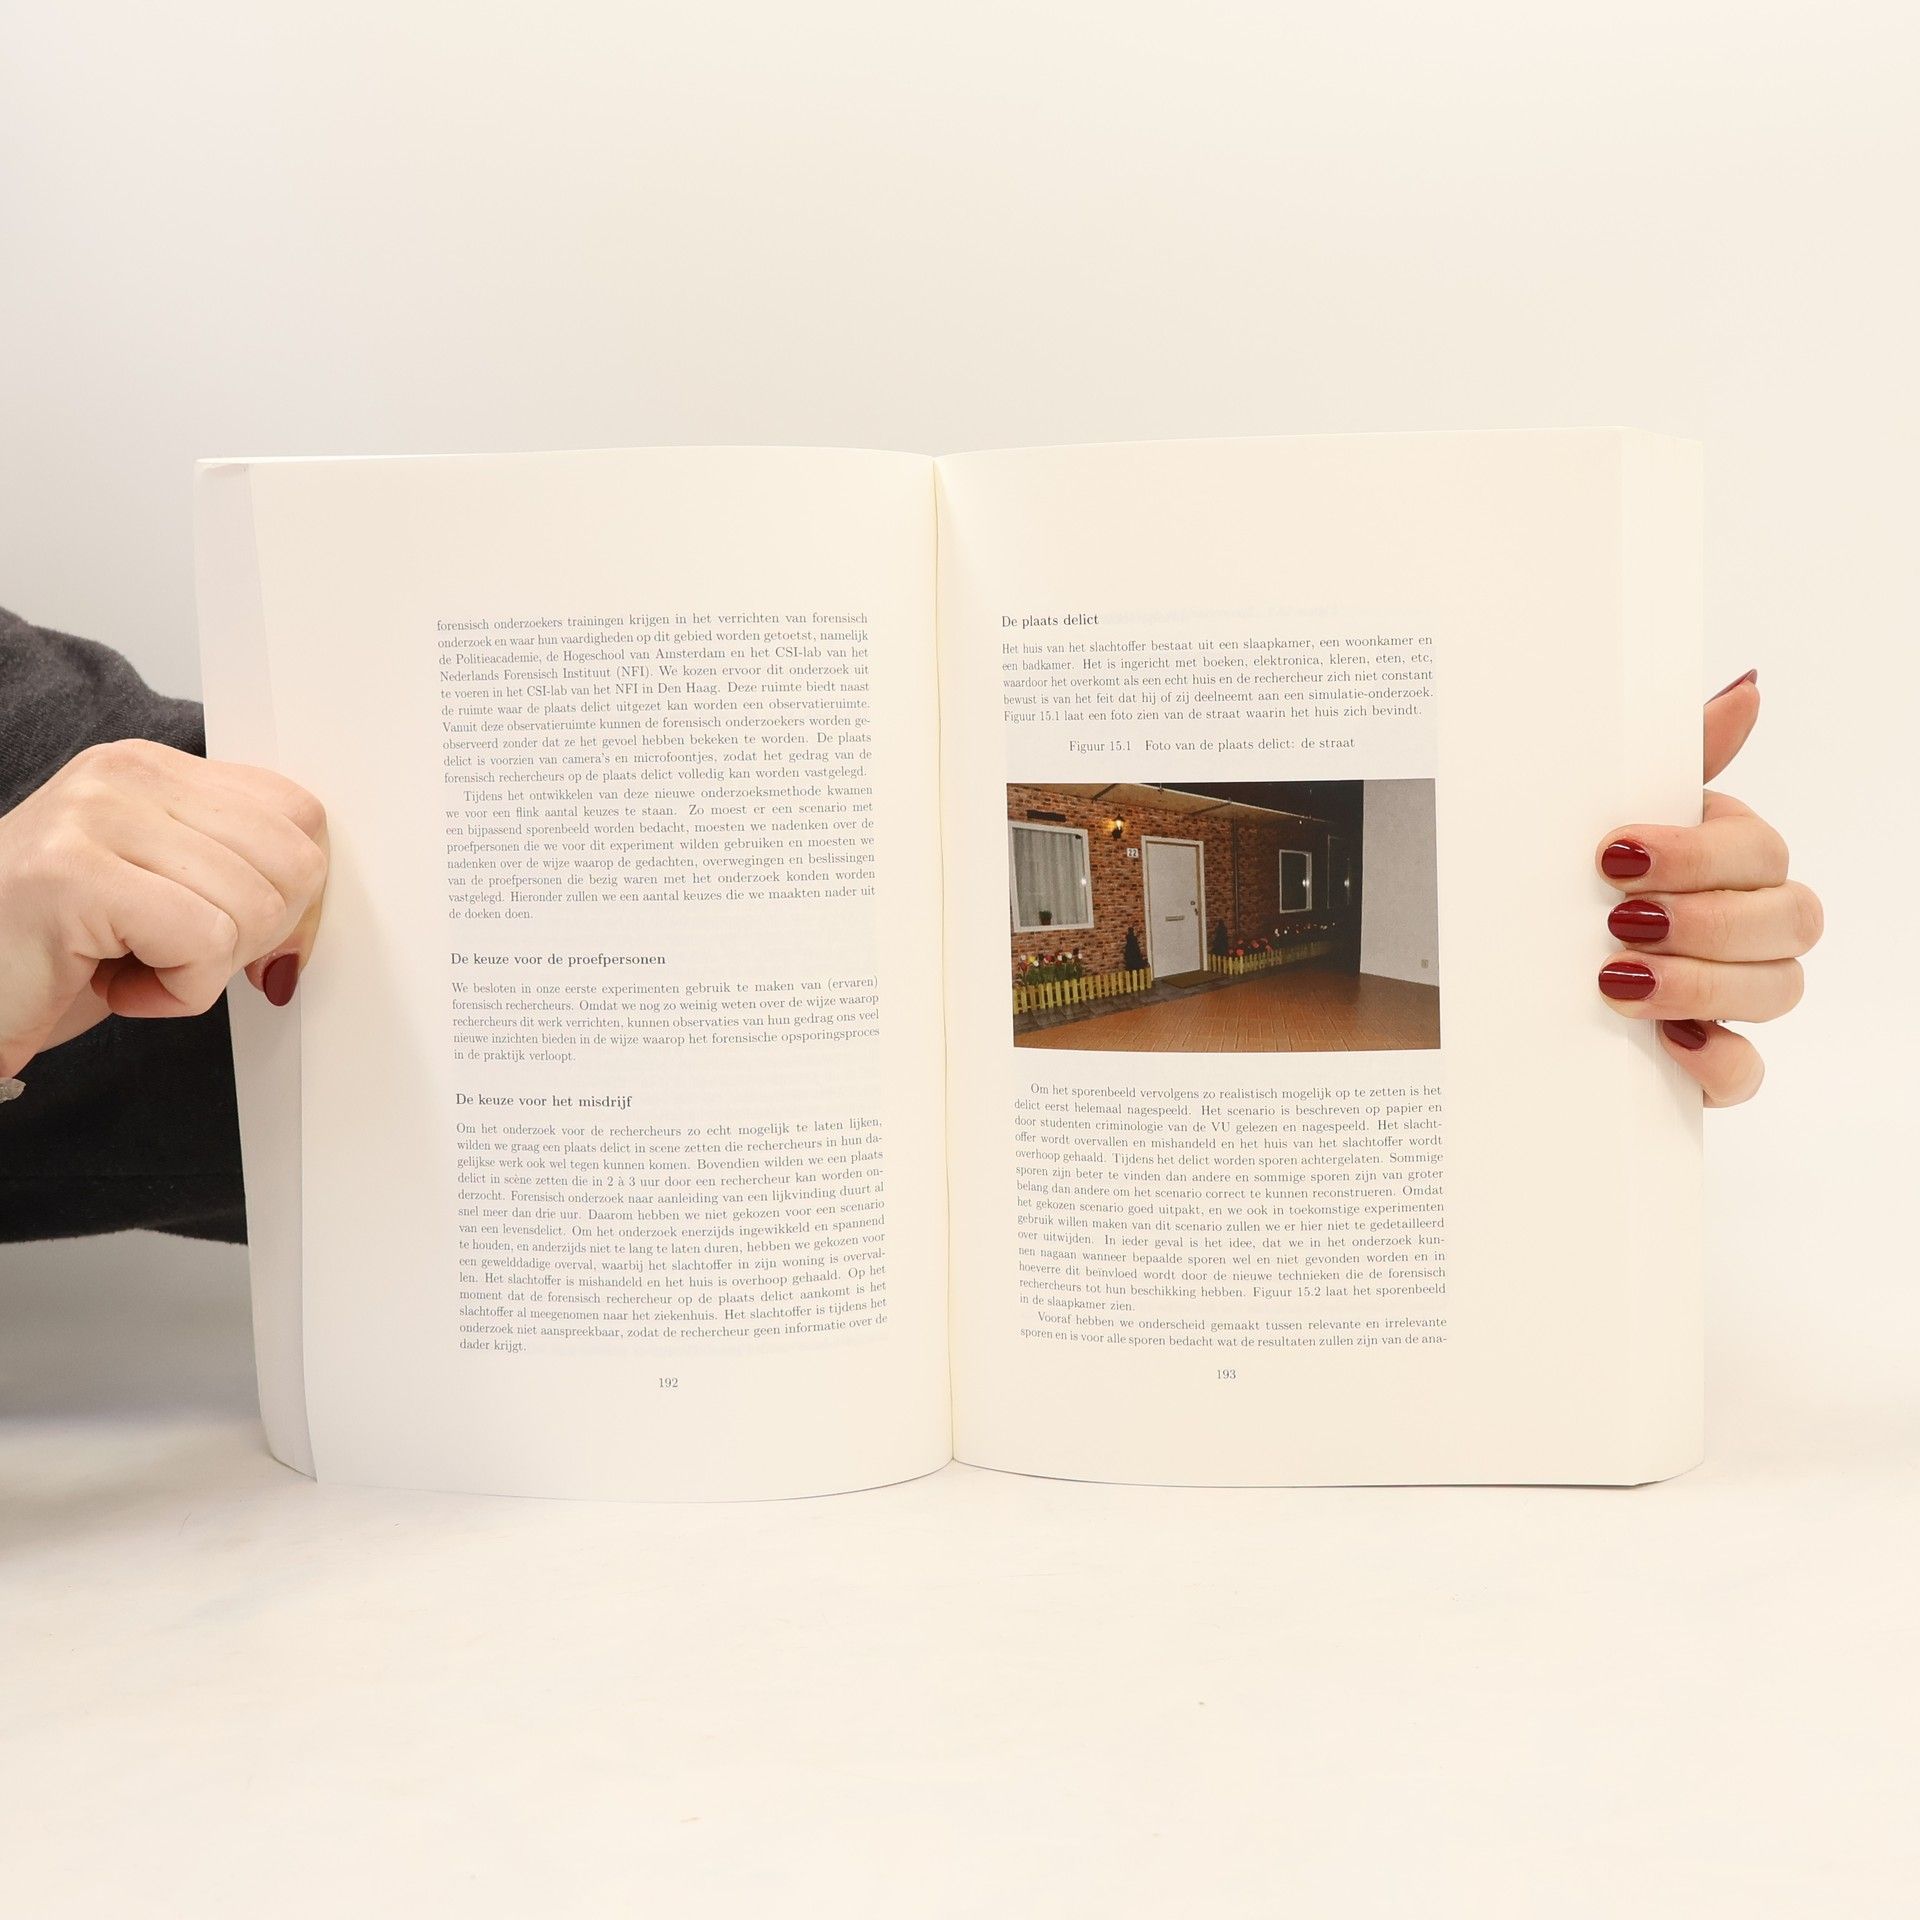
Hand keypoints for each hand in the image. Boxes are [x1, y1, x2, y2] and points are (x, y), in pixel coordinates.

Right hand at [0, 739, 327, 1077]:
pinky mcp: (72, 877)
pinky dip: (177, 994)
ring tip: (130, 965)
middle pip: (293, 863)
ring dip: (204, 972)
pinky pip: (204, 945)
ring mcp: (92, 817)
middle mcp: (122, 774)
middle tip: (174, 955)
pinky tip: (113, 986)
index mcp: (153, 767)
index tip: (241, 937)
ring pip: (253, 909)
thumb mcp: (164, 894)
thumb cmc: (59, 954)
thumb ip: (240, 874)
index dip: (297, 894)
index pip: (301, 813)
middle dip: (253, 937)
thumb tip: (319, 913)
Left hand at [1595, 672, 1820, 1106]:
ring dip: (1703, 982)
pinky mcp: (1706, 1061)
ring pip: (1781, 987)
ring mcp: (1730, 995)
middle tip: (1618, 922)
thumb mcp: (1592, 808)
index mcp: (1722, 857)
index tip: (1612, 856)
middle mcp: (1741, 924)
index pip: (1762, 850)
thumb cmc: (1556, 875)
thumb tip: (1748, 687)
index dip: (1700, 855)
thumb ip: (1673, 750)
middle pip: (1792, 918)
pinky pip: (1748, 1072)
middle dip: (1706, 919)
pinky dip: (1717, 1060)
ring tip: (1614, 979)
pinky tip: (1667, 1042)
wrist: (1481, 966)